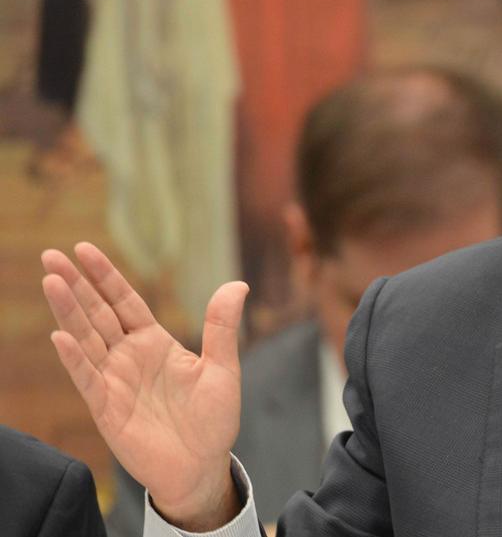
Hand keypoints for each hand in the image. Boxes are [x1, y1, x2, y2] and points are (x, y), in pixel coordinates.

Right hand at [42, 242, 246, 529]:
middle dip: (76, 285)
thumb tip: (238, 283)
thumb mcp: (223, 368)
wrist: (202, 465)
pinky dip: (74, 358)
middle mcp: (129, 356)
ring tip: (51, 282)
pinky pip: (88, 379)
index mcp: (155, 342)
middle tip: (50, 255)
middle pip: (98, 314)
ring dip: (68, 312)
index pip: (124, 302)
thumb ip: (222, 327)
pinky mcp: (107, 408)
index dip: (105, 277)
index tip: (84, 249)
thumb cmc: (213, 419)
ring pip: (86, 339)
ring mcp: (114, 380)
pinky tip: (60, 336)